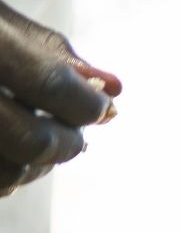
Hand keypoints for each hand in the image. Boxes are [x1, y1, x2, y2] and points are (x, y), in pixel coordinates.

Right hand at [0, 0, 120, 194]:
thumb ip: (52, 54)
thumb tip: (114, 93)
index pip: (52, 85)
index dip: (86, 105)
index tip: (98, 108)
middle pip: (32, 140)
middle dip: (66, 144)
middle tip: (76, 138)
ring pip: (5, 174)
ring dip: (34, 168)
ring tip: (40, 145)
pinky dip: (4, 178)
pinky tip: (9, 157)